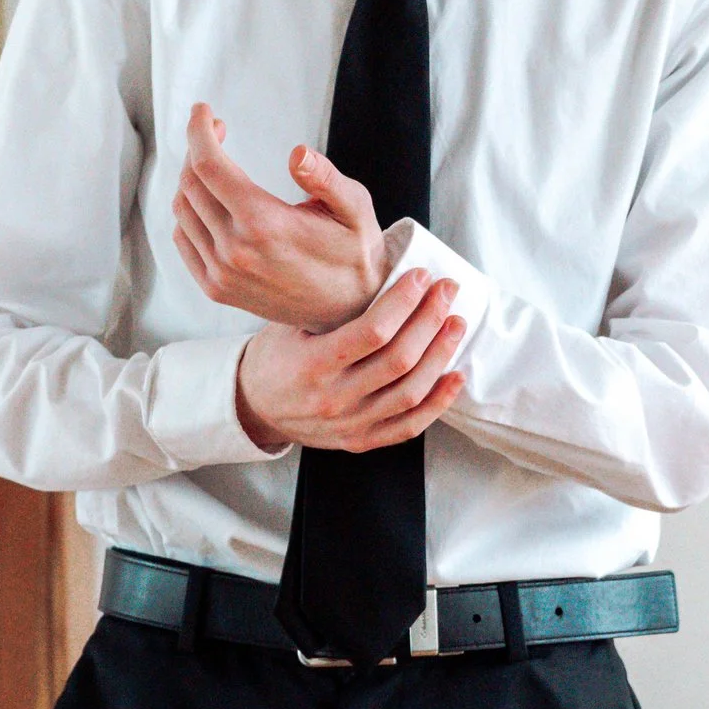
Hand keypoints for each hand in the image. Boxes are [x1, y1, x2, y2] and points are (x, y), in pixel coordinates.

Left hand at [174, 102, 387, 330]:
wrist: (349, 310)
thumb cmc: (354, 252)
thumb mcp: (355, 209)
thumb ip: (326, 178)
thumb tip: (297, 153)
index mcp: (264, 224)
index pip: (208, 165)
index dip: (199, 131)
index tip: (204, 111)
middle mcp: (235, 251)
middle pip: (191, 183)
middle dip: (199, 148)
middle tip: (220, 133)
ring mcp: (221, 273)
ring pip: (182, 209)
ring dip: (192, 179)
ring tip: (217, 166)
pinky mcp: (215, 288)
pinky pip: (183, 239)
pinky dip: (188, 212)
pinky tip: (211, 202)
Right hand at [235, 267, 466, 452]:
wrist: (253, 406)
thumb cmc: (275, 356)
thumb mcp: (290, 325)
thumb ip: (332, 308)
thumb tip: (384, 268)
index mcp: (312, 365)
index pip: (372, 332)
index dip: (404, 301)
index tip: (422, 277)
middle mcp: (333, 399)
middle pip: (398, 359)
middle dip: (430, 320)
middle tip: (446, 291)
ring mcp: (349, 424)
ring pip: (410, 392)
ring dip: (440, 355)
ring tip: (455, 324)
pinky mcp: (360, 440)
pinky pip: (409, 426)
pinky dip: (438, 402)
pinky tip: (455, 375)